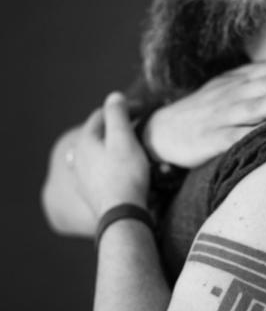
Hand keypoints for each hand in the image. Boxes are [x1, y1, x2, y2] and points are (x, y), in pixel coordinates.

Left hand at [72, 93, 149, 218]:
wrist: (122, 214)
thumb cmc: (125, 174)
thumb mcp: (124, 138)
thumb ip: (118, 114)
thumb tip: (114, 96)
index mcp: (85, 141)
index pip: (101, 115)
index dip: (122, 108)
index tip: (143, 109)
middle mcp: (78, 158)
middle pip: (96, 134)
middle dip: (115, 126)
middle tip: (137, 124)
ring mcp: (82, 177)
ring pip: (95, 153)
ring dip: (110, 145)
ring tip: (128, 145)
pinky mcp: (90, 193)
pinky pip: (98, 170)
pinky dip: (108, 163)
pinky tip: (117, 168)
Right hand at [142, 53, 265, 167]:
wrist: (162, 132)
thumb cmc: (203, 112)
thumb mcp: (226, 91)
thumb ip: (255, 84)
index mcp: (235, 81)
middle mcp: (231, 94)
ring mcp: (222, 116)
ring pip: (256, 105)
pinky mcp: (213, 139)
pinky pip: (238, 136)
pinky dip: (256, 131)